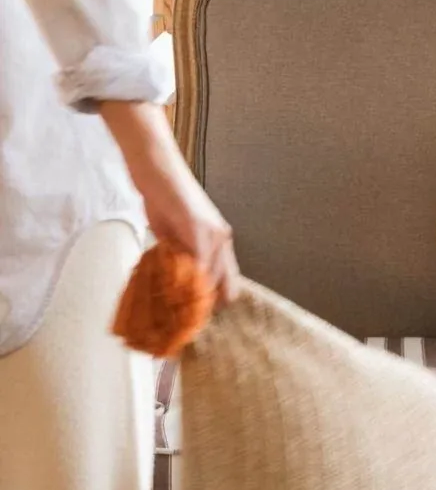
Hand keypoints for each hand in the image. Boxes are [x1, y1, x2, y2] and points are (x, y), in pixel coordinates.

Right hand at [99, 102, 239, 305]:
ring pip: (212, 281)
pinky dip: (186, 284)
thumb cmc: (162, 196)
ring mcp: (213, 235)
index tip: (191, 320)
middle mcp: (222, 240)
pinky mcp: (198, 229)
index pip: (226, 285)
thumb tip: (176, 284)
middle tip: (182, 324)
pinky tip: (171, 293)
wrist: (154, 166)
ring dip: (193, 301)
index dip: (210, 304)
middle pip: (226, 289)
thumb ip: (178, 257)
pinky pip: (199, 266)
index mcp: (219, 242)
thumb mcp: (172, 234)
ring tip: (174, 316)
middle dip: (204, 309)